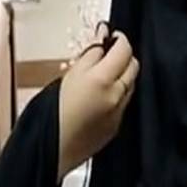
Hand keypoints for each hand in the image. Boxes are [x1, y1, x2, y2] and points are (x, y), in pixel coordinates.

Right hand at [57, 26, 138, 180]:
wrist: (53, 149)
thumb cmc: (53, 113)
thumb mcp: (68, 75)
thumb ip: (90, 55)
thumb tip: (102, 40)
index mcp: (102, 79)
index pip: (124, 50)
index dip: (120, 40)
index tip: (113, 37)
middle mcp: (116, 95)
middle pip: (133, 66)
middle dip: (124, 57)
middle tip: (108, 54)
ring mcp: (119, 111)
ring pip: (131, 84)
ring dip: (122, 76)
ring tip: (103, 75)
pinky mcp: (117, 125)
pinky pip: (124, 102)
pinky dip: (118, 94)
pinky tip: (100, 96)